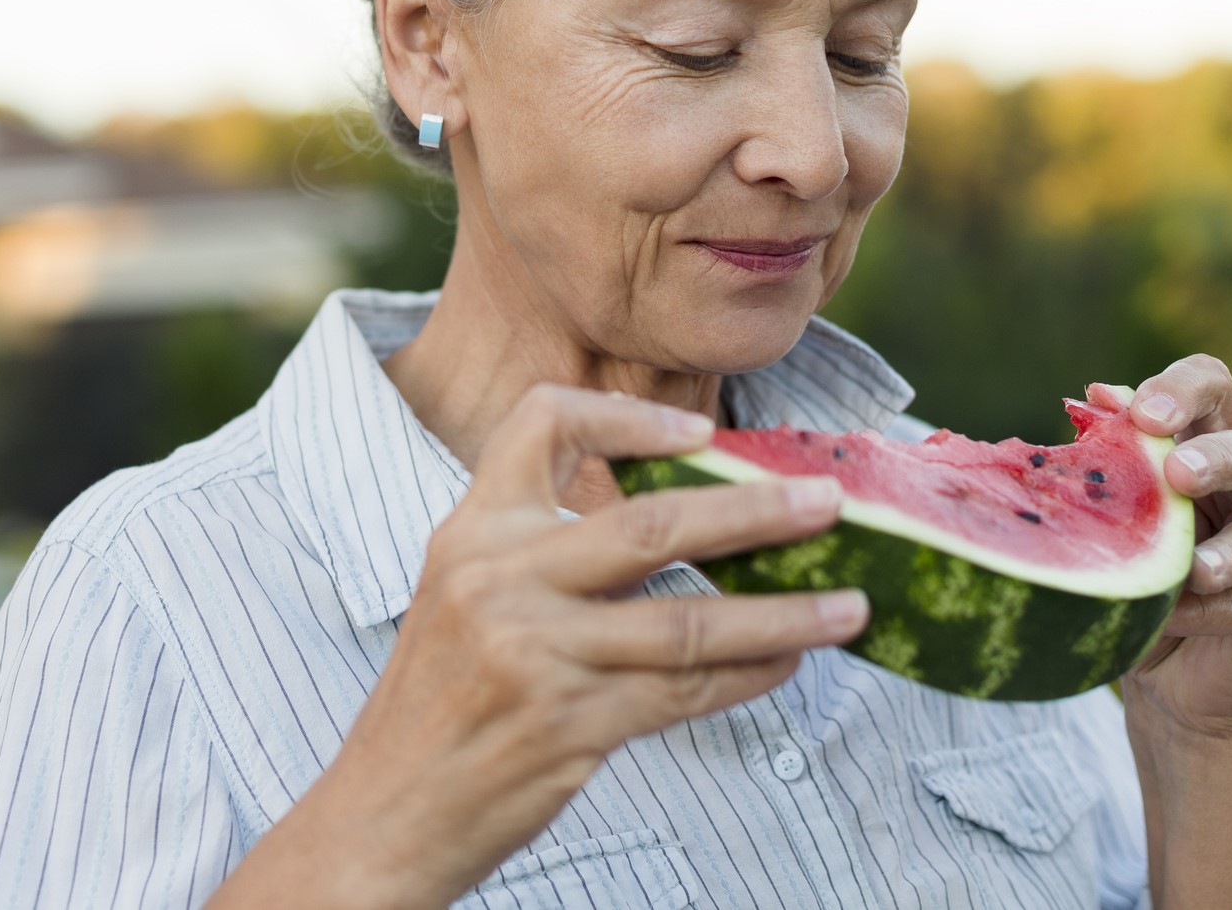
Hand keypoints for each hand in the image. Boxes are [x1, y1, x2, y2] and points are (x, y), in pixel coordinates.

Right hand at [214, 384, 867, 909]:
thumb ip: (544, 549)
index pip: (540, 423)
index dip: (627, 416)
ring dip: (782, 614)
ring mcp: (533, 652)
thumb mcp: (465, 595)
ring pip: (687, 622)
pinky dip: (748, 675)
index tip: (701, 433)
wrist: (380, 815)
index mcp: (472, 530)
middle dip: (754, 512)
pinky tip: (789, 662)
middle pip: (650, 524)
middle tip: (828, 503)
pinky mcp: (565, 724)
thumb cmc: (440, 702)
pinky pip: (683, 691)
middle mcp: (498, 578)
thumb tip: (684, 520)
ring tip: (850, 605)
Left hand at [1119, 355, 1231, 746]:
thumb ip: (1119, 462)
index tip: (1139, 413)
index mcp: (1216, 445)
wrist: (1172, 684)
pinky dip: (1213, 611)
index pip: (1214, 389)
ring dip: (1229, 552)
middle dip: (1214, 459)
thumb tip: (1096, 395)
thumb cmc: (1144, 584)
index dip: (1183, 389)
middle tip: (1176, 471)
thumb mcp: (1124, 522)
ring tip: (1195, 569)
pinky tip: (1178, 617)